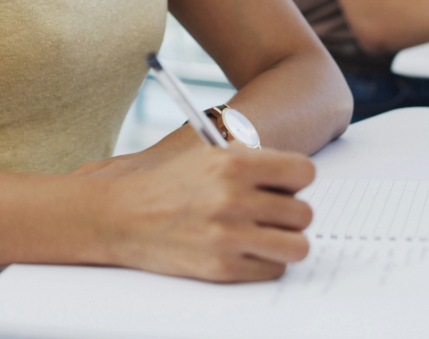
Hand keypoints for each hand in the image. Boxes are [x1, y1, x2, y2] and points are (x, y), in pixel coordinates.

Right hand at [96, 146, 314, 281]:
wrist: (124, 216)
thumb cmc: (168, 185)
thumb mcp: (206, 157)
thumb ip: (250, 162)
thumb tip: (293, 178)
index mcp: (232, 163)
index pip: (303, 172)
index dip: (296, 179)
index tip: (286, 186)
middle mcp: (233, 198)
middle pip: (303, 213)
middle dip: (289, 213)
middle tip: (269, 213)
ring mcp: (229, 235)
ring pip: (298, 246)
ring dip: (285, 242)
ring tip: (265, 235)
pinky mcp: (223, 267)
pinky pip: (275, 270)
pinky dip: (265, 262)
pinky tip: (245, 250)